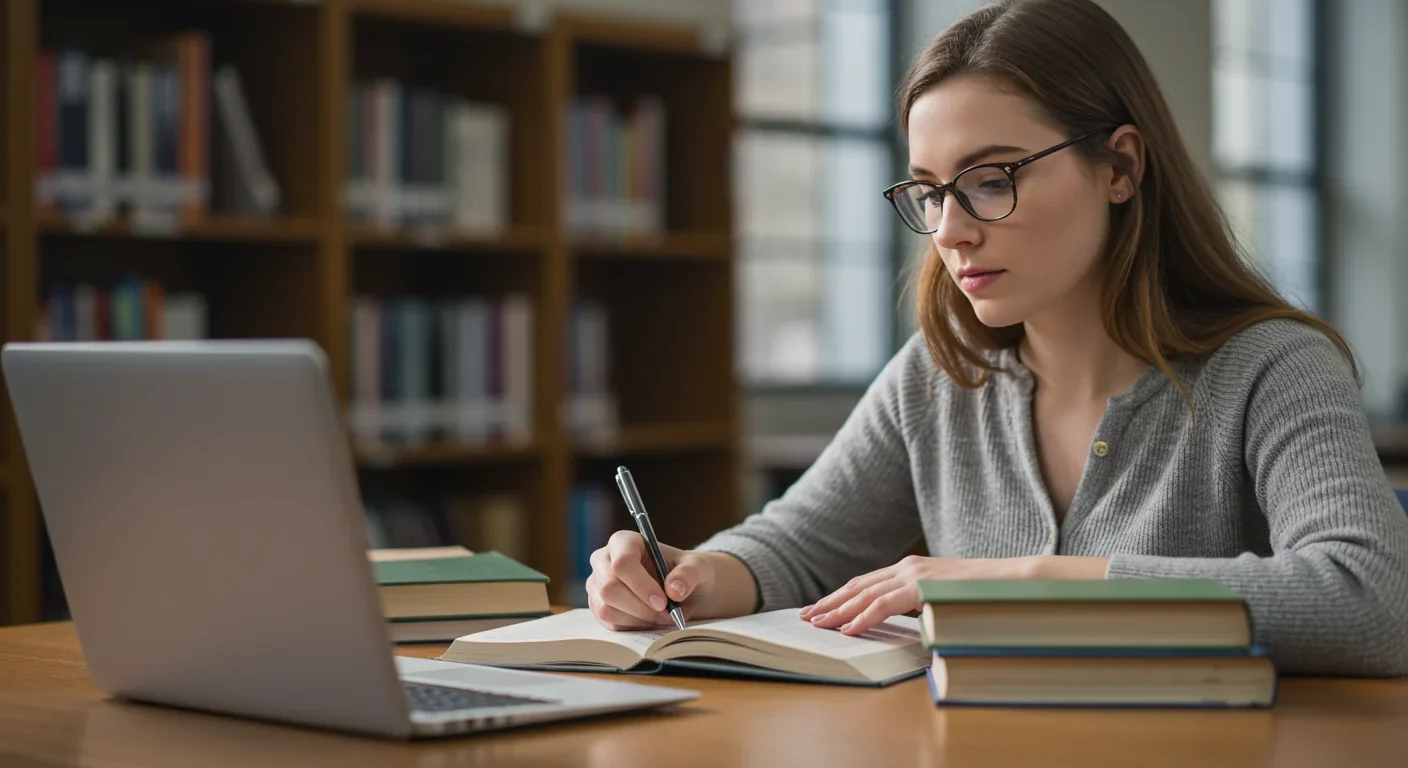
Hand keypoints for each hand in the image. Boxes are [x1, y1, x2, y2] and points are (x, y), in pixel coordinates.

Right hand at [585, 530, 715, 629]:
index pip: (622, 563)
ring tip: (662, 616)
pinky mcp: (598, 607)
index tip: (663, 602)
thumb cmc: (686, 572)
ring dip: (638, 619)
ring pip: (606, 609)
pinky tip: (650, 620)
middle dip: (640, 607)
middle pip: (609, 588)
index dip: (641, 585)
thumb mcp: (698, 568)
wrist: (682, 590)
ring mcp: (597, 585)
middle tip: (666, 614)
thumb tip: (674, 590)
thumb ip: (688, 574)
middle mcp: (603, 561)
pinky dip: (633, 627)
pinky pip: (609, 624)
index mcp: (624, 542)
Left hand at [798, 555, 1108, 635]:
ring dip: (837, 611)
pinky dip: (862, 616)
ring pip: (865, 594)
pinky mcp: (923, 586)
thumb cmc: (984, 593)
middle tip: (806, 617)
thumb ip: (922, 605)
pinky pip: (885, 604)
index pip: (867, 582)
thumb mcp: (944, 598)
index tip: (820, 609)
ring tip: (816, 624)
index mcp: (912, 568)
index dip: (841, 596)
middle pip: (858, 586)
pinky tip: (847, 628)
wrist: (1016, 581)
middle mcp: (909, 566)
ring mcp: (915, 573)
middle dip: (830, 602)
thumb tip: (909, 624)